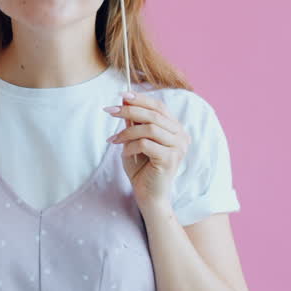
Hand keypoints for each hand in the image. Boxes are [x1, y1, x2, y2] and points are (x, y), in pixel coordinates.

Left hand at [105, 91, 188, 214]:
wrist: (148, 195)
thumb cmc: (142, 168)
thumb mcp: (135, 140)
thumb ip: (134, 122)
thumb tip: (125, 99)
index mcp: (175, 128)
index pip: (159, 106)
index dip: (140, 99)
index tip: (122, 95)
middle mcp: (181, 136)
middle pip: (154, 114)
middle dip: (129, 110)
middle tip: (109, 110)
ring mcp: (178, 148)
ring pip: (150, 128)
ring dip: (127, 131)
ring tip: (114, 140)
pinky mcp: (170, 159)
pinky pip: (146, 144)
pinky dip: (130, 146)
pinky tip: (124, 152)